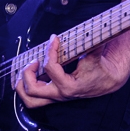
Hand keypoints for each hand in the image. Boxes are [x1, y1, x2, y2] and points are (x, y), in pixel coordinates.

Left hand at [15, 34, 129, 107]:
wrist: (107, 80)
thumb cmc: (100, 68)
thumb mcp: (94, 54)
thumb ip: (87, 43)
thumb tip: (84, 31)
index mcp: (69, 86)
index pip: (50, 68)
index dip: (50, 50)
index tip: (54, 39)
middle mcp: (60, 94)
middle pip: (32, 90)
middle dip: (28, 72)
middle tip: (35, 60)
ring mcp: (55, 97)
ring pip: (29, 100)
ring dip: (22, 85)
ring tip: (26, 69)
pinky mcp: (54, 95)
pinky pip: (34, 97)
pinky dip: (27, 87)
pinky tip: (29, 73)